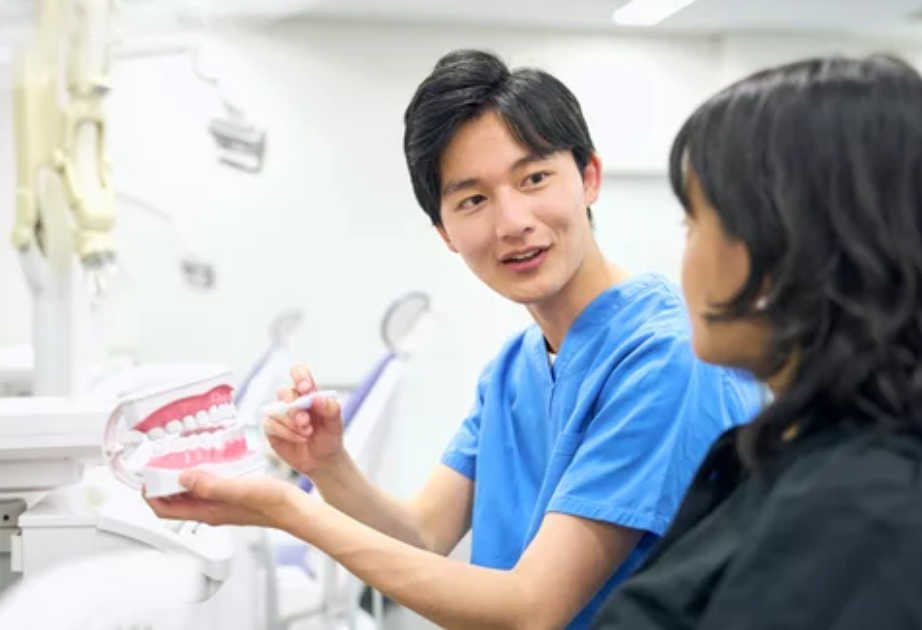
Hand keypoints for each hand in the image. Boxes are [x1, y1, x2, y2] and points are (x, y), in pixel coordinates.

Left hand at [144, 471, 300, 528]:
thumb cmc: (271, 503)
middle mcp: (210, 510)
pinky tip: (209, 460)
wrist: (294, 508)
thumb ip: (210, 485)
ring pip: (189, 492)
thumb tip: (183, 478)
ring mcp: (220, 504)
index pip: (165, 510)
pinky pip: (206, 486)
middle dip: (163, 481)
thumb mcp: (239, 489)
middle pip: (174, 500)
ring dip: (181, 476)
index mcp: (207, 512)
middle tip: (162, 461)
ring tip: (182, 456)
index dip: (151, 493)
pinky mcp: (230, 496)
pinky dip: (200, 473)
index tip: (149, 474)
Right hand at [263, 365, 345, 475]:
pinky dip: (287, 433)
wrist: (323, 460)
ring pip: (277, 410)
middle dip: (295, 408)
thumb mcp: (336, 423)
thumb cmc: (329, 437)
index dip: (300, 376)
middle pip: (284, 392)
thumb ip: (331, 408)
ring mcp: (280, 414)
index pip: (299, 373)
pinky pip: (271, 425)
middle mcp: (292, 400)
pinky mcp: (272, 428)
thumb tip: (316, 398)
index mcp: (308, 393)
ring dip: (292, 424)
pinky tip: (300, 439)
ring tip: (307, 434)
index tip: (306, 389)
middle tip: (306, 422)